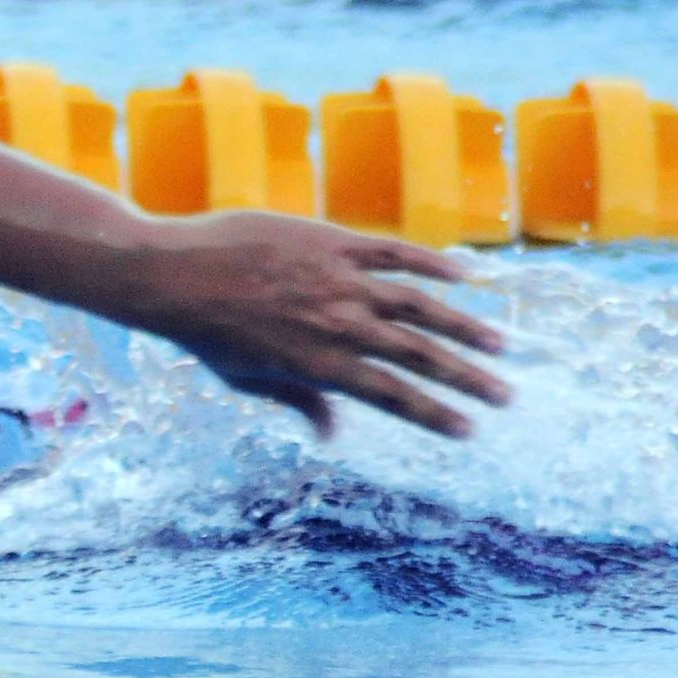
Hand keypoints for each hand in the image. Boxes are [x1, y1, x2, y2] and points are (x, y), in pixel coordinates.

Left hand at [117, 211, 509, 438]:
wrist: (171, 273)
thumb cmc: (204, 332)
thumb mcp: (247, 380)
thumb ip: (298, 403)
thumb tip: (331, 435)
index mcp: (320, 366)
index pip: (393, 398)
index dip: (435, 415)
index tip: (470, 430)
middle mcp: (339, 326)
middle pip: (418, 357)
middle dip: (467, 379)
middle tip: (506, 396)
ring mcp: (338, 281)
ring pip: (419, 305)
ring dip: (464, 325)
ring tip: (500, 343)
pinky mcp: (331, 243)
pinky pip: (393, 251)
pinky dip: (432, 262)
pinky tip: (466, 275)